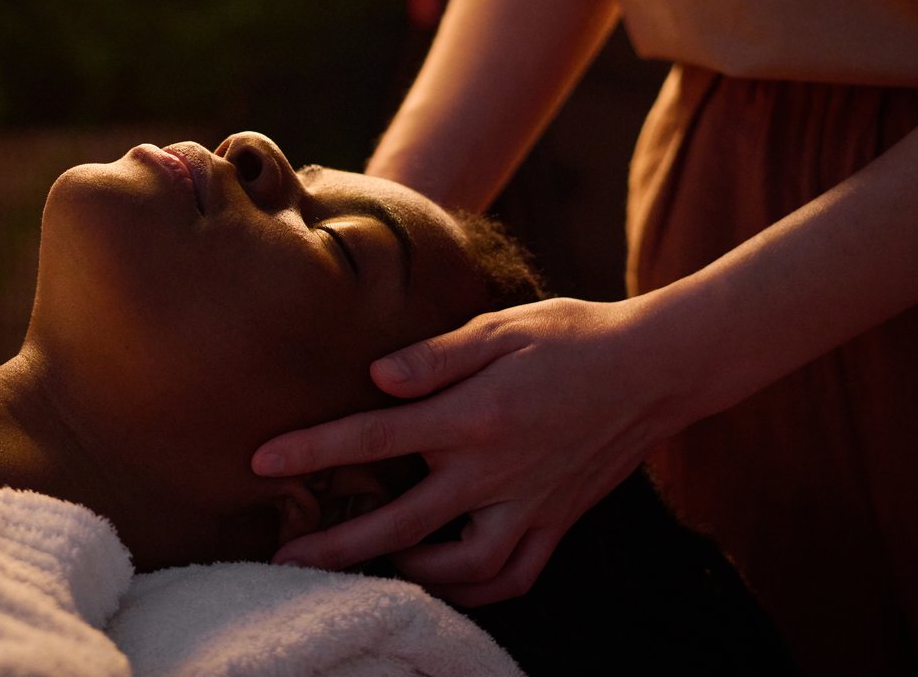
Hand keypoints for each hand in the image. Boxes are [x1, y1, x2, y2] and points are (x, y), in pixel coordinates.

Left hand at [252, 295, 680, 606]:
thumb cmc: (573, 335)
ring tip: (360, 573)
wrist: (656, 367)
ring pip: (458, 567)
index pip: (375, 439)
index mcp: (473, 417)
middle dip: (337, 546)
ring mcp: (529, 504)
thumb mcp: (502, 327)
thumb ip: (437, 356)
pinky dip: (473, 589)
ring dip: (404, 575)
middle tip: (285, 560)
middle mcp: (496, 471)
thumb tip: (376, 377)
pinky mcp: (557, 522)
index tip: (261, 461)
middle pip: (401, 523)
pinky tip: (442, 580)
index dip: (313, 451)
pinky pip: (511, 577)